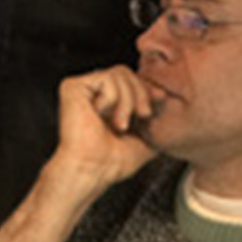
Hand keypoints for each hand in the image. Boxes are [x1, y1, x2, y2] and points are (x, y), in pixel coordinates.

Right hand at [53, 64, 157, 189]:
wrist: (93, 169)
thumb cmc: (112, 162)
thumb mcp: (145, 139)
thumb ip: (155, 122)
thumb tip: (170, 104)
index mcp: (105, 103)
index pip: (130, 79)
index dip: (147, 86)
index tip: (161, 97)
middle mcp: (91, 93)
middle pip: (126, 72)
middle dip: (141, 93)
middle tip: (143, 115)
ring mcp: (81, 89)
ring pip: (119, 73)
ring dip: (127, 100)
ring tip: (119, 124)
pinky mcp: (72, 87)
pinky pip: (106, 77)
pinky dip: (113, 98)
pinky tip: (101, 115)